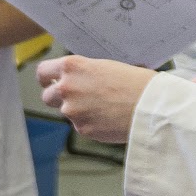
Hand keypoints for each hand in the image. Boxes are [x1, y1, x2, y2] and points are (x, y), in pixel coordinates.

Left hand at [35, 55, 158, 144]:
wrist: (152, 105)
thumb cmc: (135, 82)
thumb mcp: (105, 66)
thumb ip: (84, 72)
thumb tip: (75, 78)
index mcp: (72, 67)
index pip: (43, 72)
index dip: (47, 78)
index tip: (51, 82)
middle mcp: (67, 88)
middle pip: (47, 96)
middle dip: (59, 98)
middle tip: (78, 98)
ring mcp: (73, 110)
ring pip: (65, 112)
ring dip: (77, 111)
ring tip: (101, 107)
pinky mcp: (82, 129)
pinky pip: (80, 126)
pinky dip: (90, 123)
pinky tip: (108, 118)